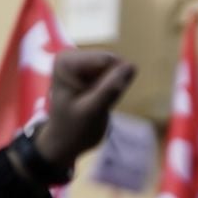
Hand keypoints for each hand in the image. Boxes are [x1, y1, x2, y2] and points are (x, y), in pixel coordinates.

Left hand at [34, 51, 135, 167]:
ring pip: (116, 68)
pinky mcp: (90, 70)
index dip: (112, 82)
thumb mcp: (93, 111)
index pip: (107, 60)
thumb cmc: (75, 129)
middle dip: (112, 84)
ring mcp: (82, 62)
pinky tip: (99, 100)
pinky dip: (112, 89)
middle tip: (97, 103)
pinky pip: (115, 74)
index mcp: (67, 62)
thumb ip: (111, 88)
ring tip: (98, 102)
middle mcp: (72, 56)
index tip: (97, 100)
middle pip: (112, 62)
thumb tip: (132, 65)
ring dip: (113, 88)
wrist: (65, 142)